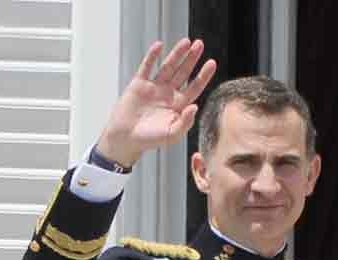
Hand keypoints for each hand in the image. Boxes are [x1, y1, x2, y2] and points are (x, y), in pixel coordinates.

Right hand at [96, 39, 216, 167]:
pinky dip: (152, 56)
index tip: (212, 63)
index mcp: (179, 105)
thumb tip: (195, 107)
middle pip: (183, 72)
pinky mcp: (139, 84)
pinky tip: (159, 46)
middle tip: (200, 44)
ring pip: (168, 66)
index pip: (194, 87)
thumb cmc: (150, 140)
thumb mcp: (172, 135)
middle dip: (192, 59)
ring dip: (176, 54)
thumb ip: (185, 122)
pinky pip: (147, 67)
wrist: (126, 139)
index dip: (203, 75)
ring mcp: (154, 87)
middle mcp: (168, 94)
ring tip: (186, 41)